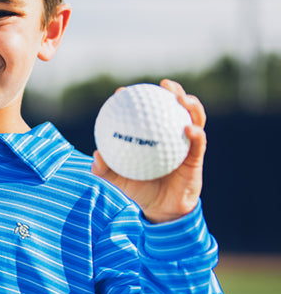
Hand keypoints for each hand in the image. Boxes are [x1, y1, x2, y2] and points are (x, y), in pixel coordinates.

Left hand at [91, 80, 206, 223]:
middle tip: (164, 84)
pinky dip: (195, 133)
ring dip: (191, 104)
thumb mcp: (118, 180)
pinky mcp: (196, 157)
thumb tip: (96, 154)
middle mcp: (170, 135)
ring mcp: (185, 144)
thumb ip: (104, 169)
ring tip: (182, 98)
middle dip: (173, 91)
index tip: (123, 92)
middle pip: (174, 107)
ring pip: (193, 117)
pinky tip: (189, 128)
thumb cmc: (139, 191)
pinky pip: (198, 142)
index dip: (135, 99)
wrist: (161, 209)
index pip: (144, 113)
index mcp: (152, 136)